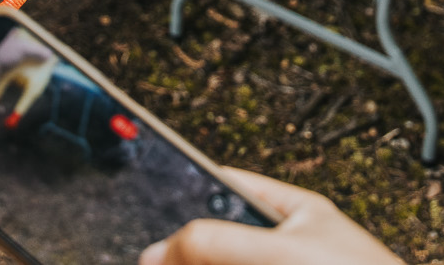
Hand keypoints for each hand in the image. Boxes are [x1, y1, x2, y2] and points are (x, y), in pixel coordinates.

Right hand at [140, 168, 401, 264]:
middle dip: (186, 250)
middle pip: (219, 240)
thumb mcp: (281, 251)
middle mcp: (287, 247)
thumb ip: (218, 243)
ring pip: (226, 264)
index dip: (187, 191)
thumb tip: (159, 250)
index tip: (150, 198)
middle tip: (153, 258)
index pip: (227, 187)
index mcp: (293, 211)